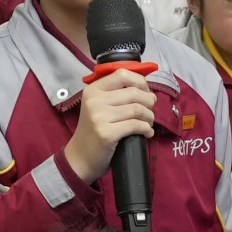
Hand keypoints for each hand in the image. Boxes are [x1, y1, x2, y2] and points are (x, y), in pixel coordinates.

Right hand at [62, 69, 157, 184]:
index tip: (146, 93)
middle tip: (151, 110)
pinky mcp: (106, 133)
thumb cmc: (94, 130)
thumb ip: (117, 94)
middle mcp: (94, 100)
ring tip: (149, 123)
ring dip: (149, 116)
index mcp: (93, 90)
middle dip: (149, 101)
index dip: (140, 82)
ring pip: (137, 109)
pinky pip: (135, 125)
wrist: (80, 157)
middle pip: (134, 92)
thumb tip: (148, 91)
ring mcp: (99, 117)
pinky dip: (146, 129)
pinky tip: (147, 133)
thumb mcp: (99, 106)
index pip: (122, 74)